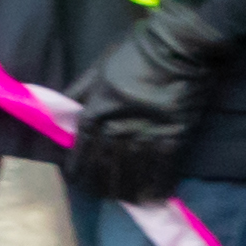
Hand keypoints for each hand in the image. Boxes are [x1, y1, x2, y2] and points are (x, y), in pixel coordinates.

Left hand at [62, 16, 214, 203]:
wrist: (181, 46)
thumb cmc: (137, 51)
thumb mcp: (99, 66)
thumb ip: (81, 91)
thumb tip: (64, 112)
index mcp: (97, 109)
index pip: (82, 147)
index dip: (78, 167)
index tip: (76, 180)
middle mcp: (118, 126)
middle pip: (105, 165)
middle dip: (101, 184)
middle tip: (101, 196)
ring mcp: (147, 133)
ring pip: (131, 172)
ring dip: (127, 190)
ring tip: (124, 200)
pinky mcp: (173, 136)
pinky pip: (162, 168)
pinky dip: (157, 185)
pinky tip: (153, 197)